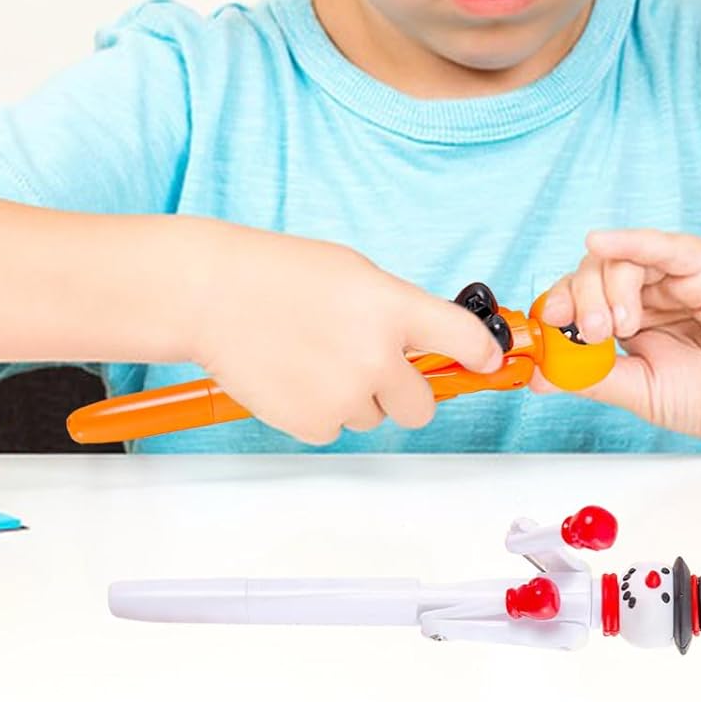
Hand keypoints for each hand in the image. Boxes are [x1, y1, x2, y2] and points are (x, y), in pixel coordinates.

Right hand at [188, 222, 502, 445]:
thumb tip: (431, 343)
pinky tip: (296, 374)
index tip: (485, 362)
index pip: (465, 342)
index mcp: (394, 309)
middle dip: (408, 392)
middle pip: (424, 406)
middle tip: (378, 368)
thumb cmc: (282, 275)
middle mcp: (377, 357)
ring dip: (357, 396)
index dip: (481, 355)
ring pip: (375, 416)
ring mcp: (345, 395)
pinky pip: (336, 428)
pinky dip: (321, 409)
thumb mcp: (357, 274)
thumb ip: (399, 310)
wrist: (214, 296)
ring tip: (316, 356)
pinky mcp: (312, 423)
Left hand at [531, 229, 700, 450]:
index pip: (579, 296)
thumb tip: (538, 375)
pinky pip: (663, 245)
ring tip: (620, 326)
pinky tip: (605, 242)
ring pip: (621, 258)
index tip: (545, 326)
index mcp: (629, 317)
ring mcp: (675, 275)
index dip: (557, 305)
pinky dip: (631, 240)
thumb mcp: (639, 390)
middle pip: (593, 270)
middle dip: (579, 298)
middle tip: (592, 333)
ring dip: (605, 286)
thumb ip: (592, 377)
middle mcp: (648, 290)